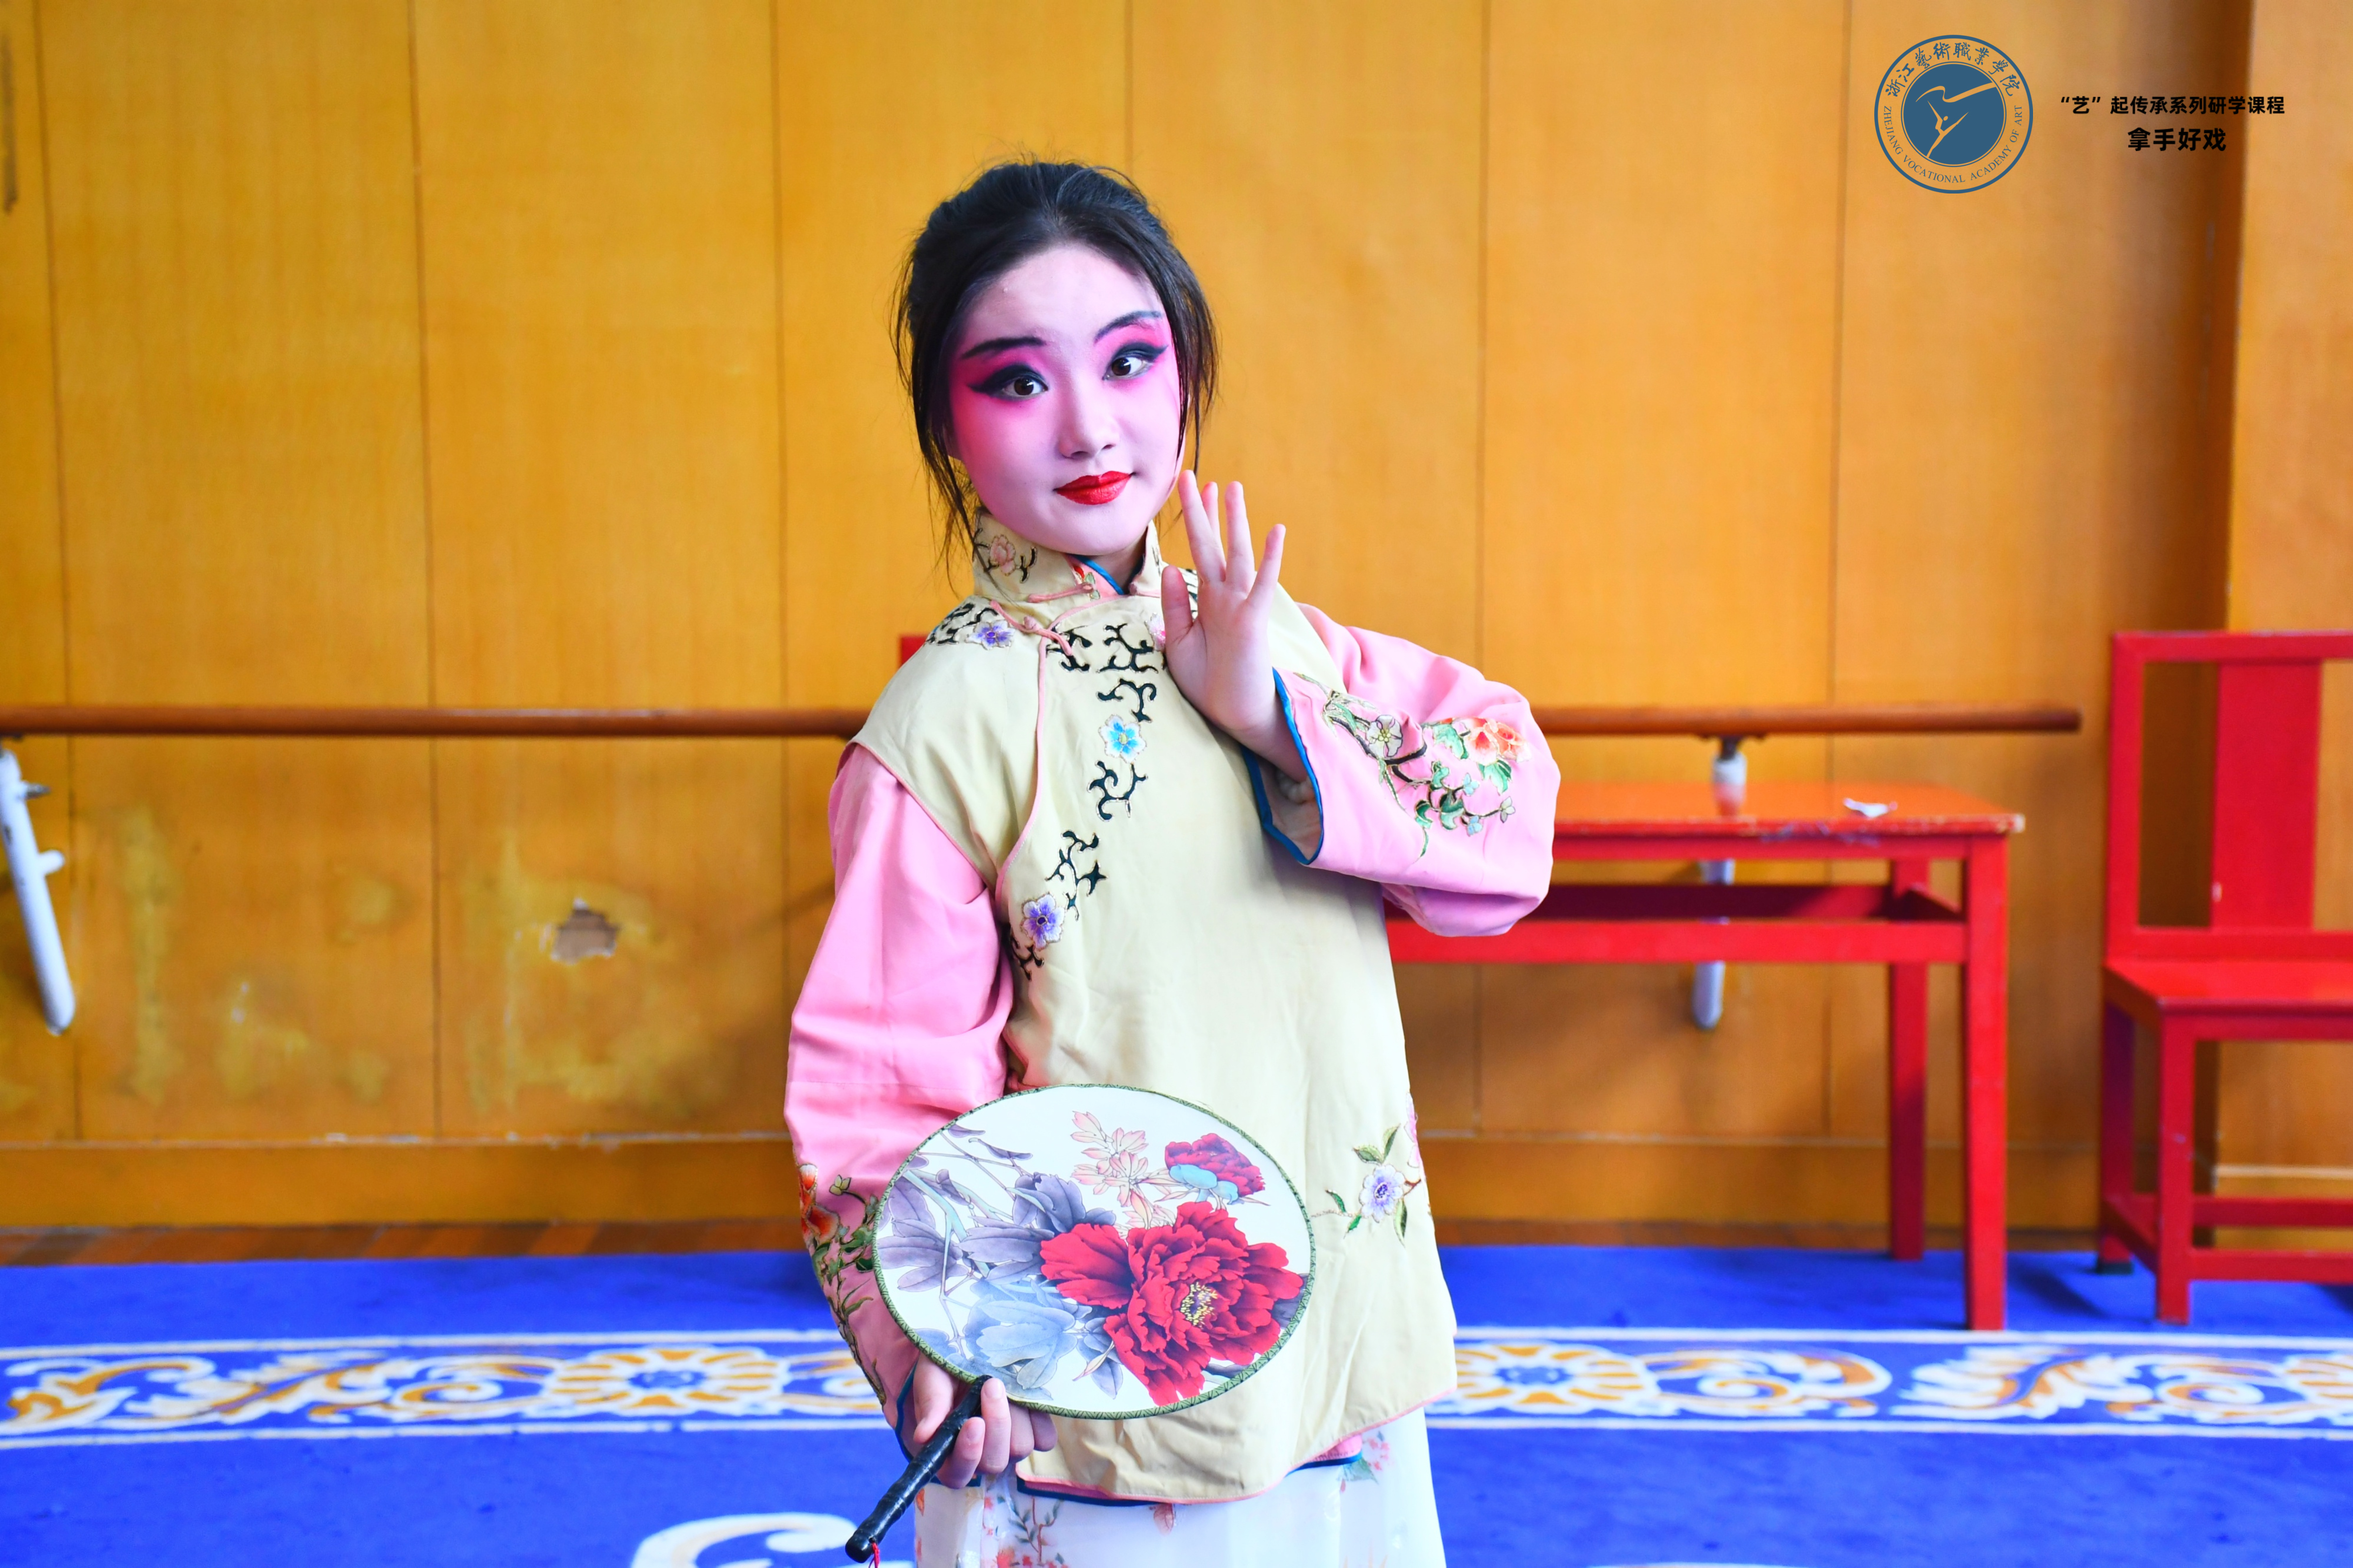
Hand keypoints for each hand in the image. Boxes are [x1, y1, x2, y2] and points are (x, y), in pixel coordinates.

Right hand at [903, 1361, 1055, 1487]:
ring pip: (1020, 1449)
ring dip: (1015, 1416)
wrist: (973, 1348)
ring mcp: (1009, 1447)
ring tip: (1004, 1382)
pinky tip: (1024, 1395)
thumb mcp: (933, 1378)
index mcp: (948, 1453)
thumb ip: (931, 1405)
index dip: (967, 1453)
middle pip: (995, 1462)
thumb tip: (923, 1436)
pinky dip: (1038, 1419)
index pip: (957, 1474)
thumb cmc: (945, 1368)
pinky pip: (1044, 1440)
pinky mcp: (1035, 1434)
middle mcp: (980, 1457)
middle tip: (990, 1385)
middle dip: (996, 1425)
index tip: (973, 1421)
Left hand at [1161, 472, 1306, 781]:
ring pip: (1236, 555)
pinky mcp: (1253, 621)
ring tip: (1233, 488)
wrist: (1234, 715)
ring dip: (1235, 522)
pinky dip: (1269, 558)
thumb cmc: (1210, 684)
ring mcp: (1241, 606)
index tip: (1193, 490)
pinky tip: (1276, 529)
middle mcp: (1224, 597)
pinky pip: (1262, 584)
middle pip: (1211, 545)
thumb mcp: (1179, 641)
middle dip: (1203, 511)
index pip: (1199, 552)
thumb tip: (1169, 567)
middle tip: (1195, 474)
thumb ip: (1174, 605)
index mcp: (1206, 601)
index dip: (1195, 521)